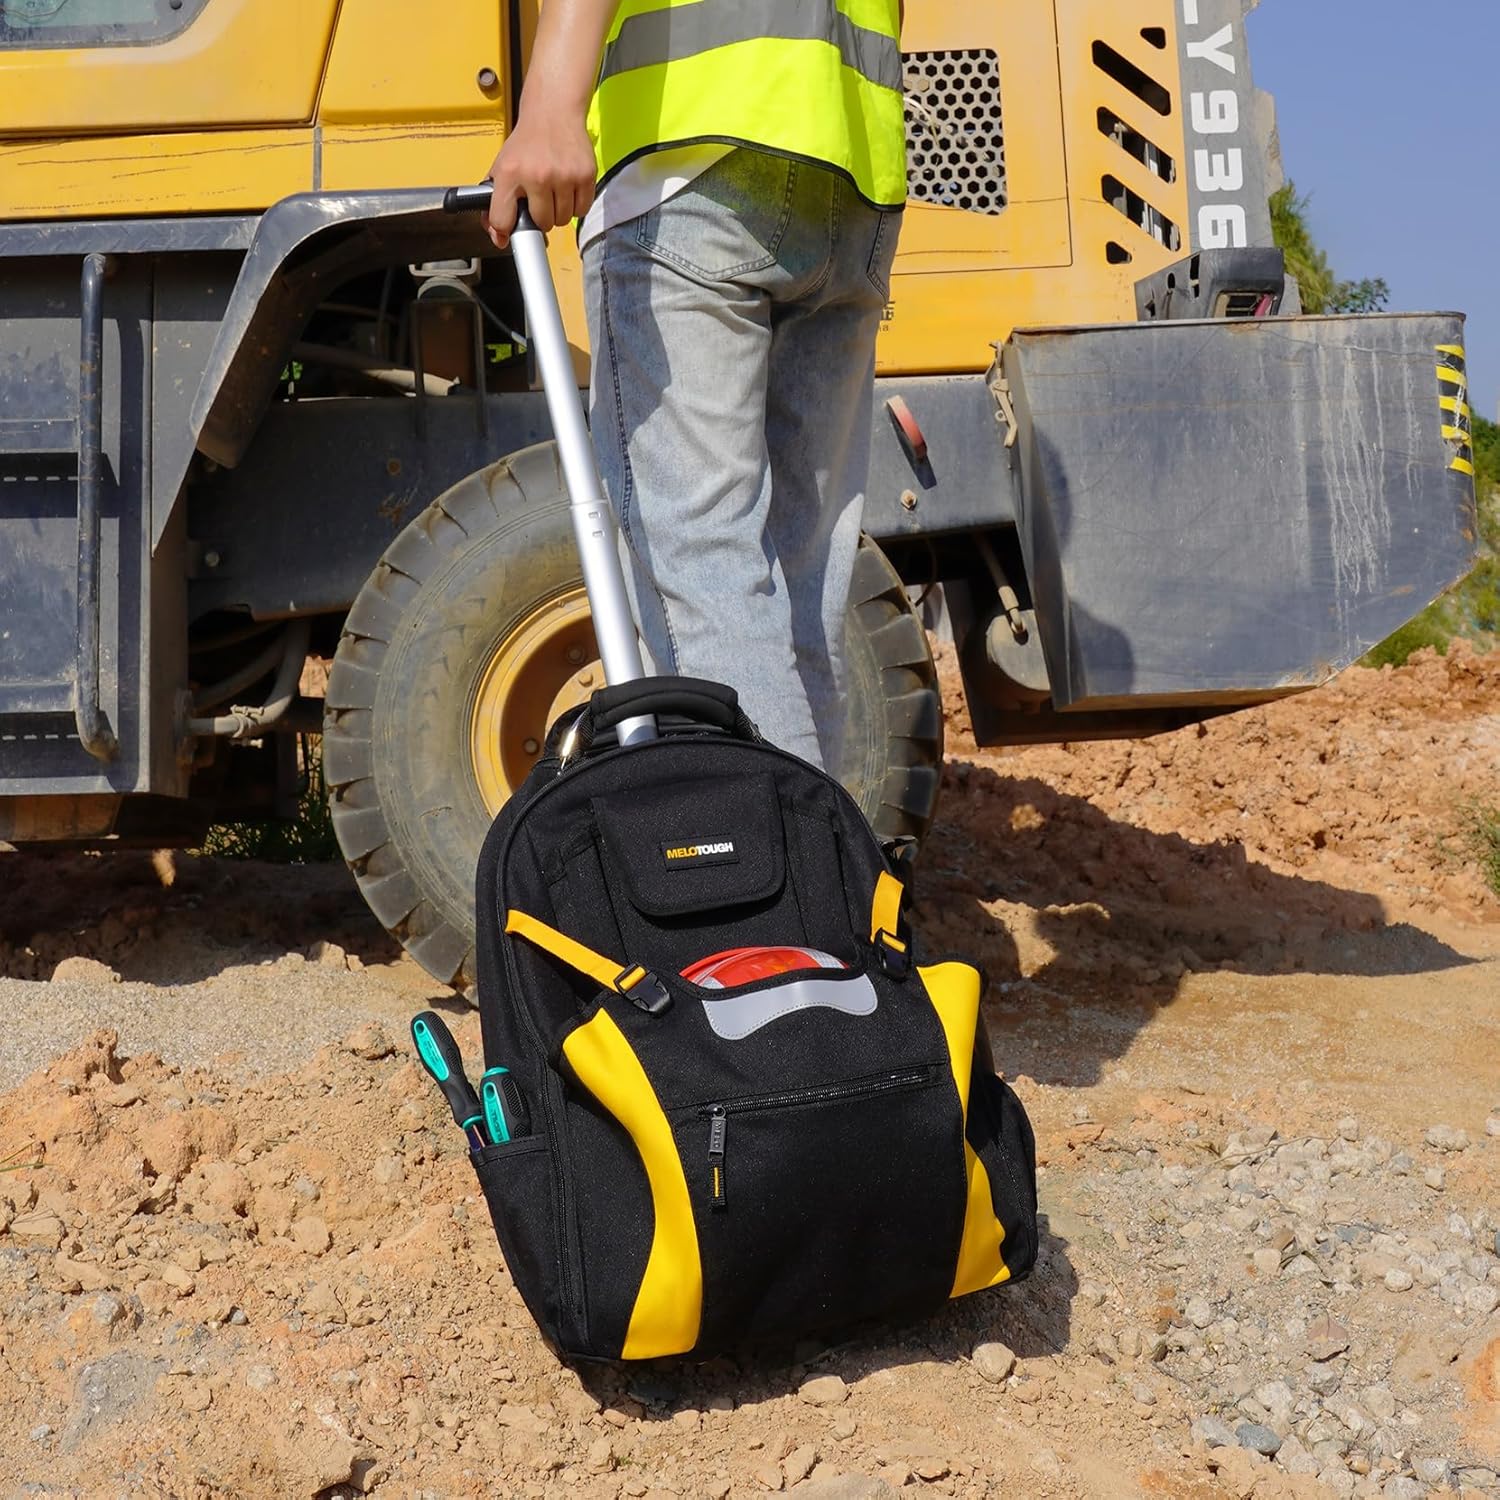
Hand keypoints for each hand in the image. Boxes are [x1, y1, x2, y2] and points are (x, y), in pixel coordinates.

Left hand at [481, 103, 596, 247]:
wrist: (552, 111)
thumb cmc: (527, 142)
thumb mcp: (502, 166)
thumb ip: (496, 202)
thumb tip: (498, 237)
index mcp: (510, 173)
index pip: (503, 220)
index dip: (506, 230)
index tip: (509, 230)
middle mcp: (537, 176)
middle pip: (541, 224)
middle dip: (541, 216)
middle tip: (539, 199)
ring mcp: (563, 176)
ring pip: (563, 220)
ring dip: (559, 211)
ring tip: (555, 190)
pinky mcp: (584, 175)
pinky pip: (581, 210)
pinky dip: (576, 205)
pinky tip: (568, 188)